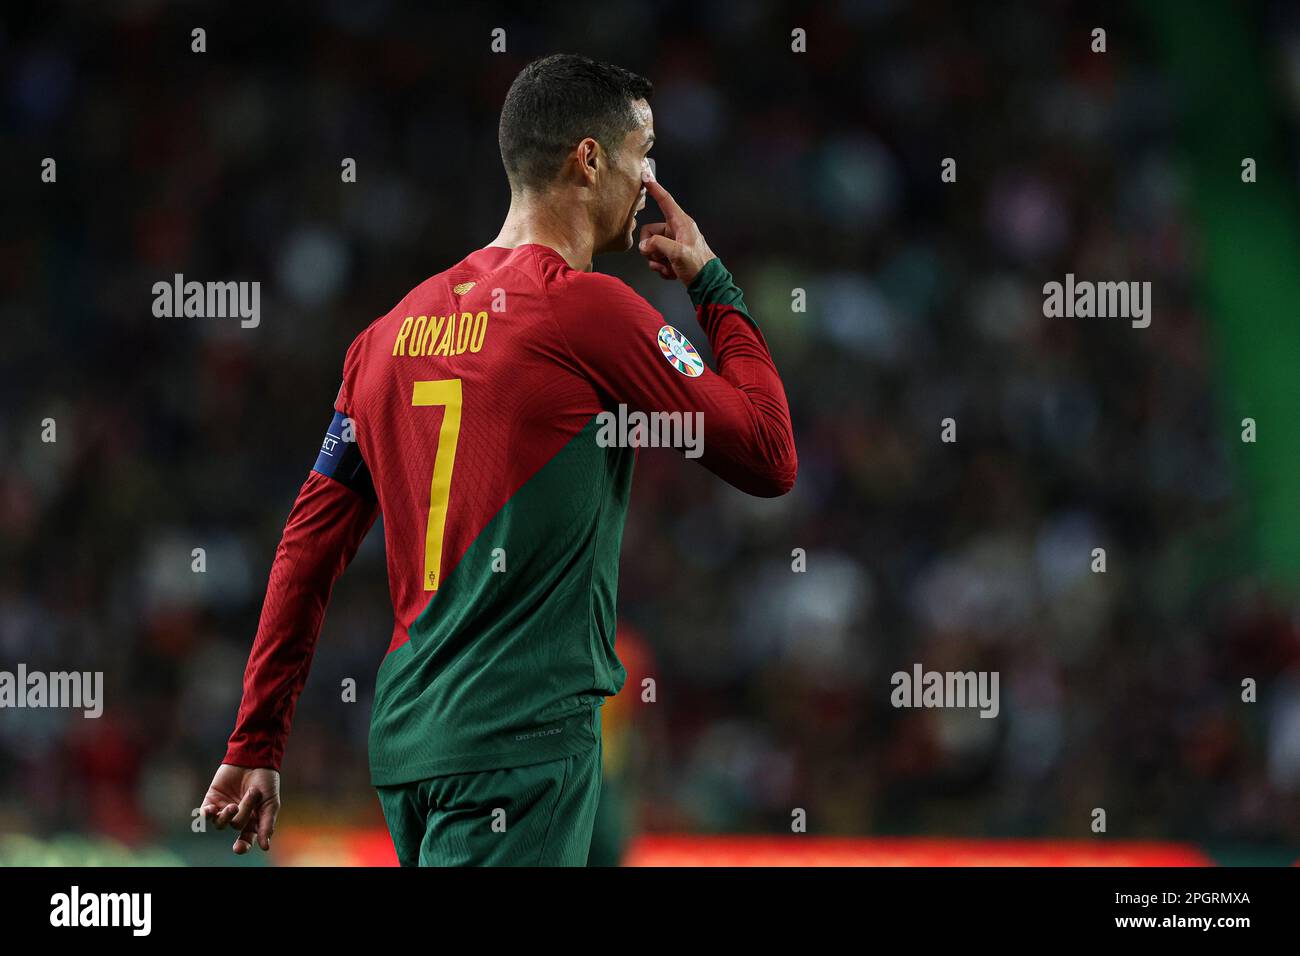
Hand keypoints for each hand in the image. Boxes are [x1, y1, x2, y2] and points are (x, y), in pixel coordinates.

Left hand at [198, 764, 280, 853]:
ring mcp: (223, 807)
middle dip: (243, 813)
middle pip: (234, 826)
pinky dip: (205, 815)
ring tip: (233, 805)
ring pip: (219, 823)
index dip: (242, 845)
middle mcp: (237, 816)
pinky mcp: (212, 798)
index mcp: (252, 820)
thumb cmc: (266, 780)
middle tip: (252, 796)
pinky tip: (210, 811)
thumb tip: (265, 847)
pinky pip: (205, 813)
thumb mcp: (270, 803)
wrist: (254, 758)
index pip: (245, 839)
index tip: (239, 847)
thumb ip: (266, 824)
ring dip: (225, 816)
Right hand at [638, 171, 716, 286]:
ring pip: (651, 248)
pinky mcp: (671, 254)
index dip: (655, 188)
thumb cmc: (698, 266)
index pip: (665, 201)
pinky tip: (672, 272)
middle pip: (650, 232)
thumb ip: (658, 244)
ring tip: (670, 267)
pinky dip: (661, 268)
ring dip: (657, 262)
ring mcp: (673, 243)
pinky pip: (656, 259)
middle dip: (651, 249)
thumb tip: (645, 245)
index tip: (645, 176)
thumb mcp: (678, 253)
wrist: (707, 283)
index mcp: (681, 223)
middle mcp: (676, 230)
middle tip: (661, 259)